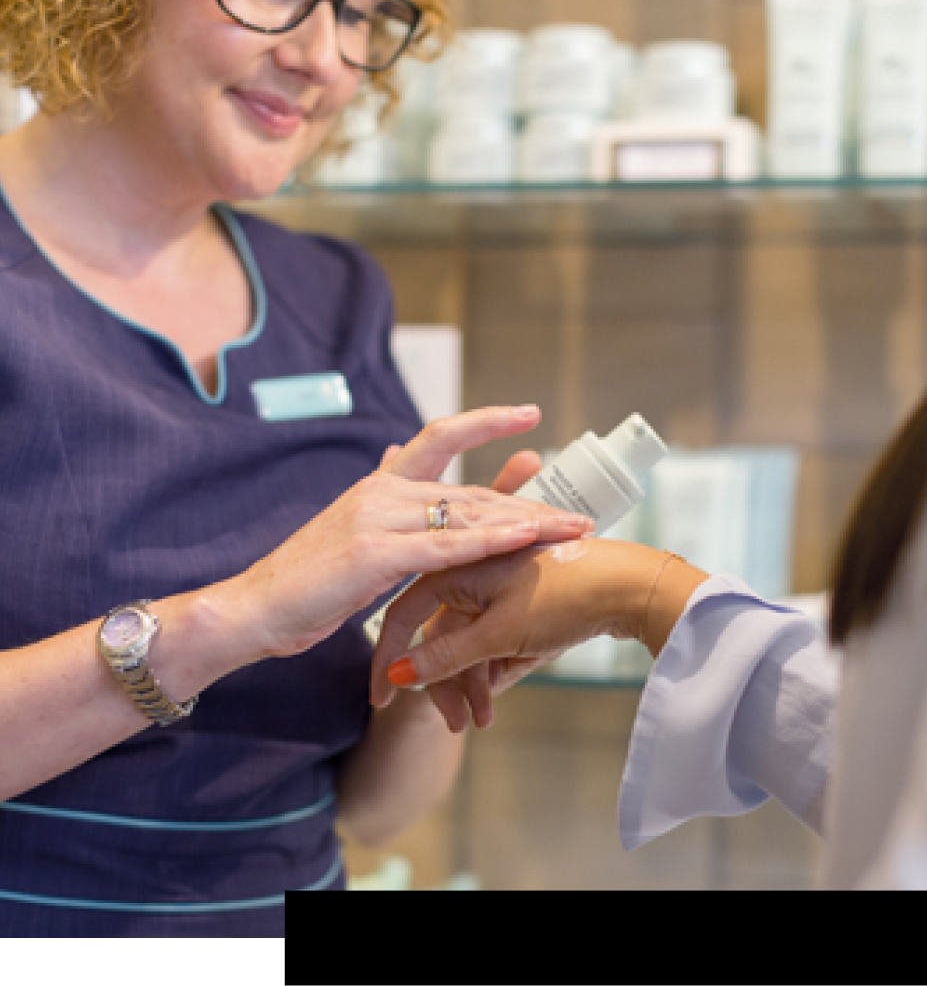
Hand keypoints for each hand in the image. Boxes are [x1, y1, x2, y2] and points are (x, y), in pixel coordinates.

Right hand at [231, 407, 594, 660]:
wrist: (253, 607)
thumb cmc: (305, 579)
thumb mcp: (348, 528)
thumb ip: (382, 493)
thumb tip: (397, 451)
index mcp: (378, 484)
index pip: (440, 439)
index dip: (486, 423)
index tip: (529, 415)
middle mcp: (382, 490)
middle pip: (472, 490)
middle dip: (531, 502)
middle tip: (579, 512)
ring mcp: (378, 518)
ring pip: (468, 515)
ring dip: (527, 523)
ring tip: (572, 528)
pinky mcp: (375, 554)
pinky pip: (447, 545)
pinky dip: (492, 542)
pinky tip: (529, 537)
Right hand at [370, 539, 683, 731]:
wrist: (633, 585)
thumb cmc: (564, 597)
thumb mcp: (498, 634)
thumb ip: (445, 656)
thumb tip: (397, 675)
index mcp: (458, 563)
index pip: (406, 613)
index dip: (392, 657)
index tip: (382, 698)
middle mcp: (472, 569)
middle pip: (441, 634)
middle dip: (448, 682)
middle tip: (458, 723)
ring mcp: (498, 584)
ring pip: (469, 641)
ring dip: (476, 680)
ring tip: (486, 718)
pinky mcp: (522, 598)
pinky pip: (495, 637)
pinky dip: (498, 665)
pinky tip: (506, 688)